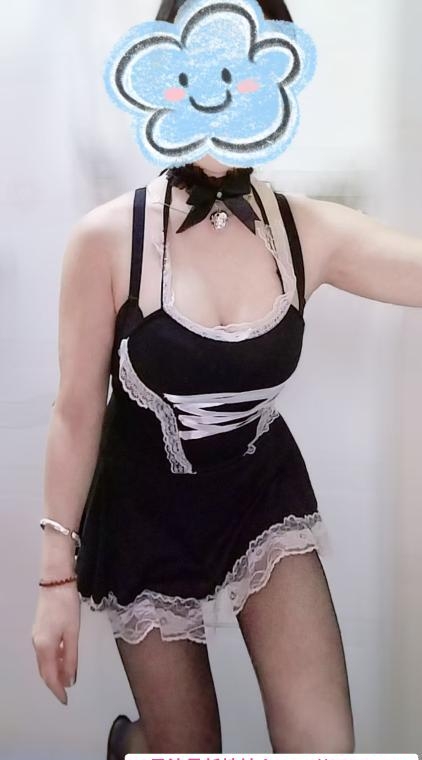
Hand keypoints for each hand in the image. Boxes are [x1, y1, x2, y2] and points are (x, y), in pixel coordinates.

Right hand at [31, 583, 80, 704]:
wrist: (56, 582)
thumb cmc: (66, 606)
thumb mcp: (73, 633)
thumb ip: (71, 657)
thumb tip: (70, 679)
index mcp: (45, 647)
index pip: (50, 676)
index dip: (58, 690)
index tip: (66, 700)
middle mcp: (37, 644)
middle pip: (45, 671)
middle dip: (55, 682)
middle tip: (67, 691)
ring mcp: (37, 636)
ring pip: (45, 661)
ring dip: (55, 671)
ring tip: (68, 677)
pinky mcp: (40, 629)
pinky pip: (46, 651)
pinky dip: (54, 659)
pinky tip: (64, 658)